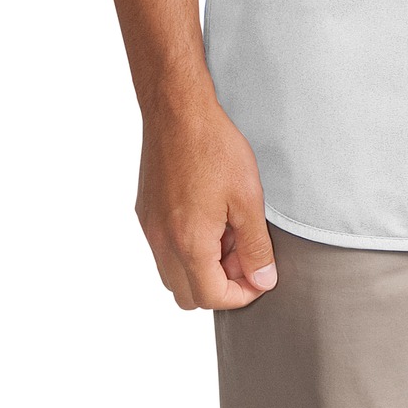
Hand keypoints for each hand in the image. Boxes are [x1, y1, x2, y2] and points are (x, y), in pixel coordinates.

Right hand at [135, 89, 277, 308]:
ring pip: (173, 275)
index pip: (212, 298)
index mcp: (189, 244)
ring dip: (202, 268)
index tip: (260, 275)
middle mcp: (162, 243)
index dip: (241, 295)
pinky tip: (208, 215)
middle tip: (243, 252)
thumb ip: (255, 246)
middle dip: (220, 285)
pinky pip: (163, 250)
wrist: (177, 110)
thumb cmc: (213, 148)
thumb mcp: (248, 198)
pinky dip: (186, 248)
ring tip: (227, 231)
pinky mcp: (144, 213)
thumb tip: (262, 280)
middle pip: (189, 295)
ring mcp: (149, 229)